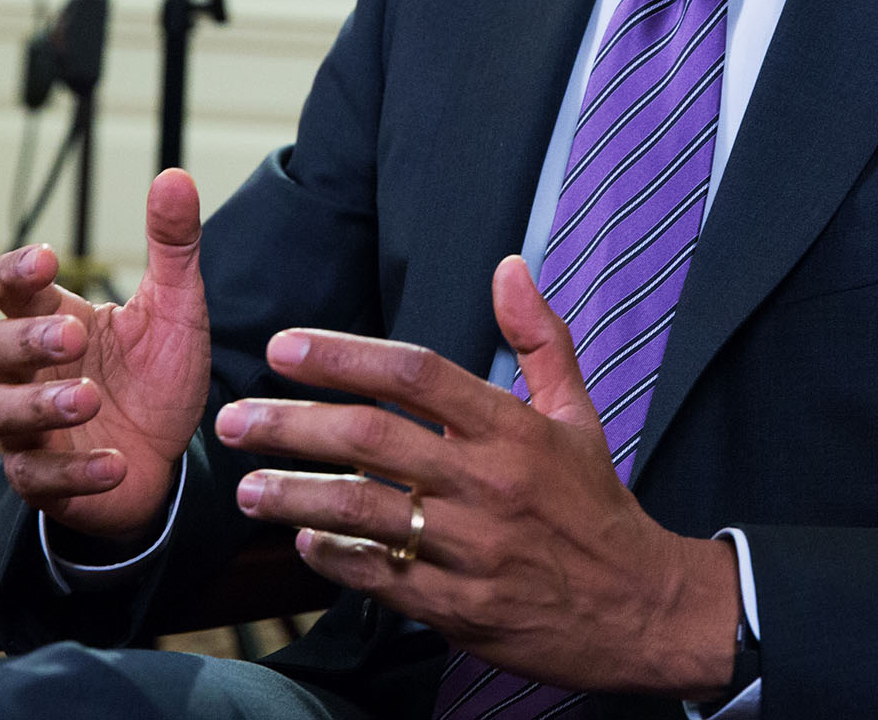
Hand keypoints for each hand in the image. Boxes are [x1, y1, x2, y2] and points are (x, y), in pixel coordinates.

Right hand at [0, 168, 212, 541]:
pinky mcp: (45, 480)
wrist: (168, 459)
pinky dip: (73, 473)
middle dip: (26, 340)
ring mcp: (31, 428)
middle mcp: (30, 372)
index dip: (15, 271)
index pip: (10, 288)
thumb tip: (174, 176)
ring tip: (90, 399)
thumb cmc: (156, 377)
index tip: (46, 258)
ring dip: (42, 405)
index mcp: (54, 319)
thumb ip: (172, 246)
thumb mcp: (176, 309)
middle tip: (71, 337)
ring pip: (2, 413)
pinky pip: (39, 478)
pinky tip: (114, 465)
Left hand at [217, 257, 739, 699]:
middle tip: (236, 418)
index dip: (344, 355)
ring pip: (364, 510)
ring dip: (295, 495)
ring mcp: (473, 548)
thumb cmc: (597, 507)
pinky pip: (381, 577)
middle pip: (372, 437)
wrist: (641, 609)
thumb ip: (540, 339)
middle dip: (292, 424)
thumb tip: (510, 268)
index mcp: (513, 429)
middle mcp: (489, 483)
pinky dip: (334, 557)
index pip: (416, 374)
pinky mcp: (462, 608)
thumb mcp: (579, 416)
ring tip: (247, 488)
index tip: (286, 348)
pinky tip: (302, 542)